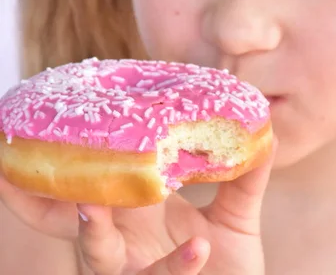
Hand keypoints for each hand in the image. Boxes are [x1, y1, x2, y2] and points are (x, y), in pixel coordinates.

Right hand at [0, 139, 276, 274]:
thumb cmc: (228, 265)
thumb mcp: (238, 218)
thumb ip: (247, 178)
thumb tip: (265, 133)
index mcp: (144, 208)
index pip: (106, 177)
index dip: (83, 155)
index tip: (65, 122)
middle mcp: (128, 236)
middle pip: (74, 212)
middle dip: (41, 194)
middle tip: (16, 169)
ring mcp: (133, 267)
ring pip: (96, 251)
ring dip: (90, 228)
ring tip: (92, 205)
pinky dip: (174, 264)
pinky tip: (198, 246)